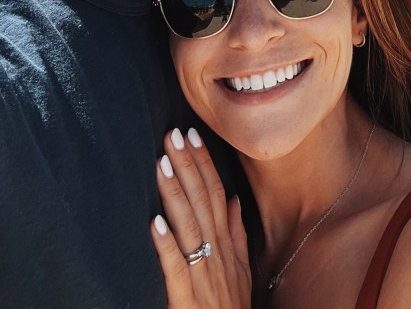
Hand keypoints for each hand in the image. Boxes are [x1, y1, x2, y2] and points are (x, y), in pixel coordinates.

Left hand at [151, 127, 250, 308]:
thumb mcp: (242, 271)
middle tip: (173, 134)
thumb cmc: (231, 308)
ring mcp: (202, 273)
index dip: (204, 163)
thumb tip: (234, 201)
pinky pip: (174, 266)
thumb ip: (237, 235)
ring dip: (175, 193)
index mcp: (226, 243)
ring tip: (162, 163)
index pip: (216, 192)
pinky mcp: (185, 297)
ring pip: (188, 225)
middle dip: (188, 165)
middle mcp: (216, 252)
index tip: (192, 134)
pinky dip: (166, 244)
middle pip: (202, 200)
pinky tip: (155, 222)